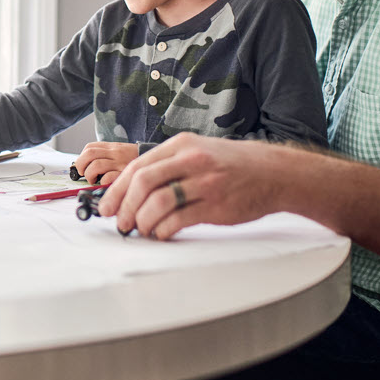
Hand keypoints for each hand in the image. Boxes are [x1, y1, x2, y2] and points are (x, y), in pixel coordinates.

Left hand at [73, 141, 139, 183]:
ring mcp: (120, 163)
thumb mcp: (122, 153)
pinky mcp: (125, 175)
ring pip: (95, 166)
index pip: (90, 147)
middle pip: (89, 154)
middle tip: (84, 175)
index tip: (82, 167)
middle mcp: (116, 153)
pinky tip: (106, 185)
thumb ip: (108, 156)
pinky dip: (102, 182)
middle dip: (81, 166)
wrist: (158, 163)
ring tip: (94, 181)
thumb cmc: (137, 161)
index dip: (81, 158)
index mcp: (113, 147)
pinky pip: (107, 178)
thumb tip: (89, 167)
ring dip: (90, 176)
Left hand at [97, 133, 285, 239]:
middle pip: (143, 182)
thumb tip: (132, 191)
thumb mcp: (199, 151)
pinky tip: (162, 234)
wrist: (273, 172)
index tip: (106, 206)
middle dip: (125, 206)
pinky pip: (179, 220)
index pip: (138, 166)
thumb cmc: (232, 165)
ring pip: (158, 203)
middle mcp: (191, 160)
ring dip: (142, 221)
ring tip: (141, 230)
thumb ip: (169, 166)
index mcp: (182, 145)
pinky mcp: (216, 205)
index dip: (116, 189)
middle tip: (120, 223)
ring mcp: (204, 182)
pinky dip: (163, 231)